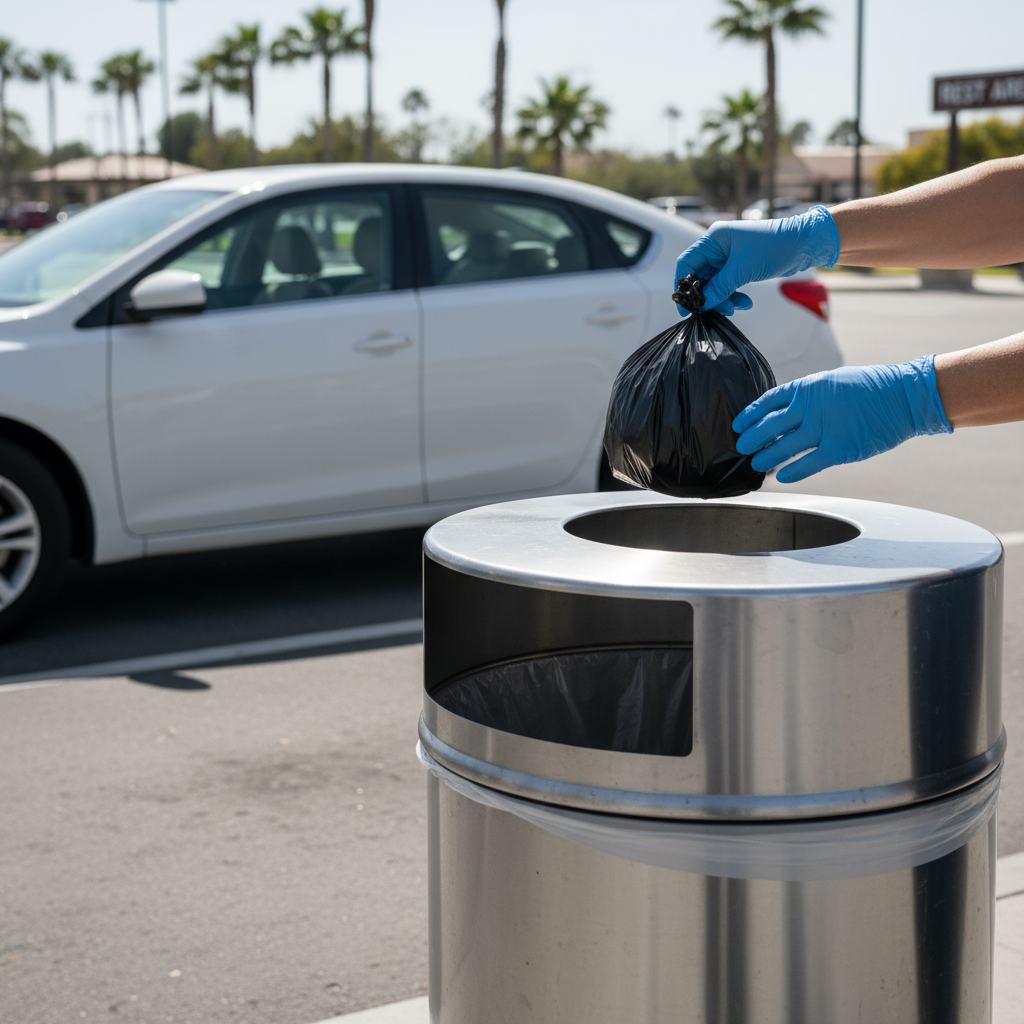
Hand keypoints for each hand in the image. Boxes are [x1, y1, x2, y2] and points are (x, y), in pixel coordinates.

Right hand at [674, 206, 840, 315]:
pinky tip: (745, 303)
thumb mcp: (743, 270)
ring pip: (714, 284)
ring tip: (736, 308)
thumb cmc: (774, 247)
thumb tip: (702, 304)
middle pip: (700, 277)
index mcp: (714, 239)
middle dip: (708, 296)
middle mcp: (718, 247)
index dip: (683, 285)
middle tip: (714, 312)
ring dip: (722, 299)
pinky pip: (727, 285)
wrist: (804, 243)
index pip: (687, 263)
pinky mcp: (739, 267)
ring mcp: (728, 257)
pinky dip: (733, 296)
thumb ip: (719, 288)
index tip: (686, 307)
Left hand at [732, 355, 951, 482]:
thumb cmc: (870, 388)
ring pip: (783, 447)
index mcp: (808, 387)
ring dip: (766, 457)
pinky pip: (808, 464)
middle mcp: (811, 407)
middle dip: (751, 438)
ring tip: (756, 463)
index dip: (750, 414)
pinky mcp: (839, 448)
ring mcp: (824, 428)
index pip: (768, 401)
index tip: (738, 425)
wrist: (904, 396)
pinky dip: (792, 472)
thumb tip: (786, 410)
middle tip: (742, 447)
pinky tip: (782, 476)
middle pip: (769, 426)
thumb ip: (808, 396)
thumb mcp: (832, 381)